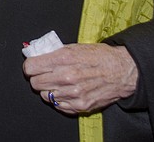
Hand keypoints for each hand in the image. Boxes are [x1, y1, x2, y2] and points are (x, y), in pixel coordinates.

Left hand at [22, 43, 137, 114]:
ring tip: (58, 82)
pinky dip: (59, 99)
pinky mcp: (80, 105)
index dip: (30, 66)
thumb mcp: (76, 47)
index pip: (31, 67)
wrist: (123, 71)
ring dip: (49, 89)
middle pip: (35, 83)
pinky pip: (58, 105)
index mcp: (64, 58)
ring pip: (45, 95)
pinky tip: (67, 91)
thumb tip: (38, 55)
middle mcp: (67, 77)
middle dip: (38, 77)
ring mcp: (73, 93)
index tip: (33, 66)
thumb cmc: (101, 57)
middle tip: (46, 74)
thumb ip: (55, 52)